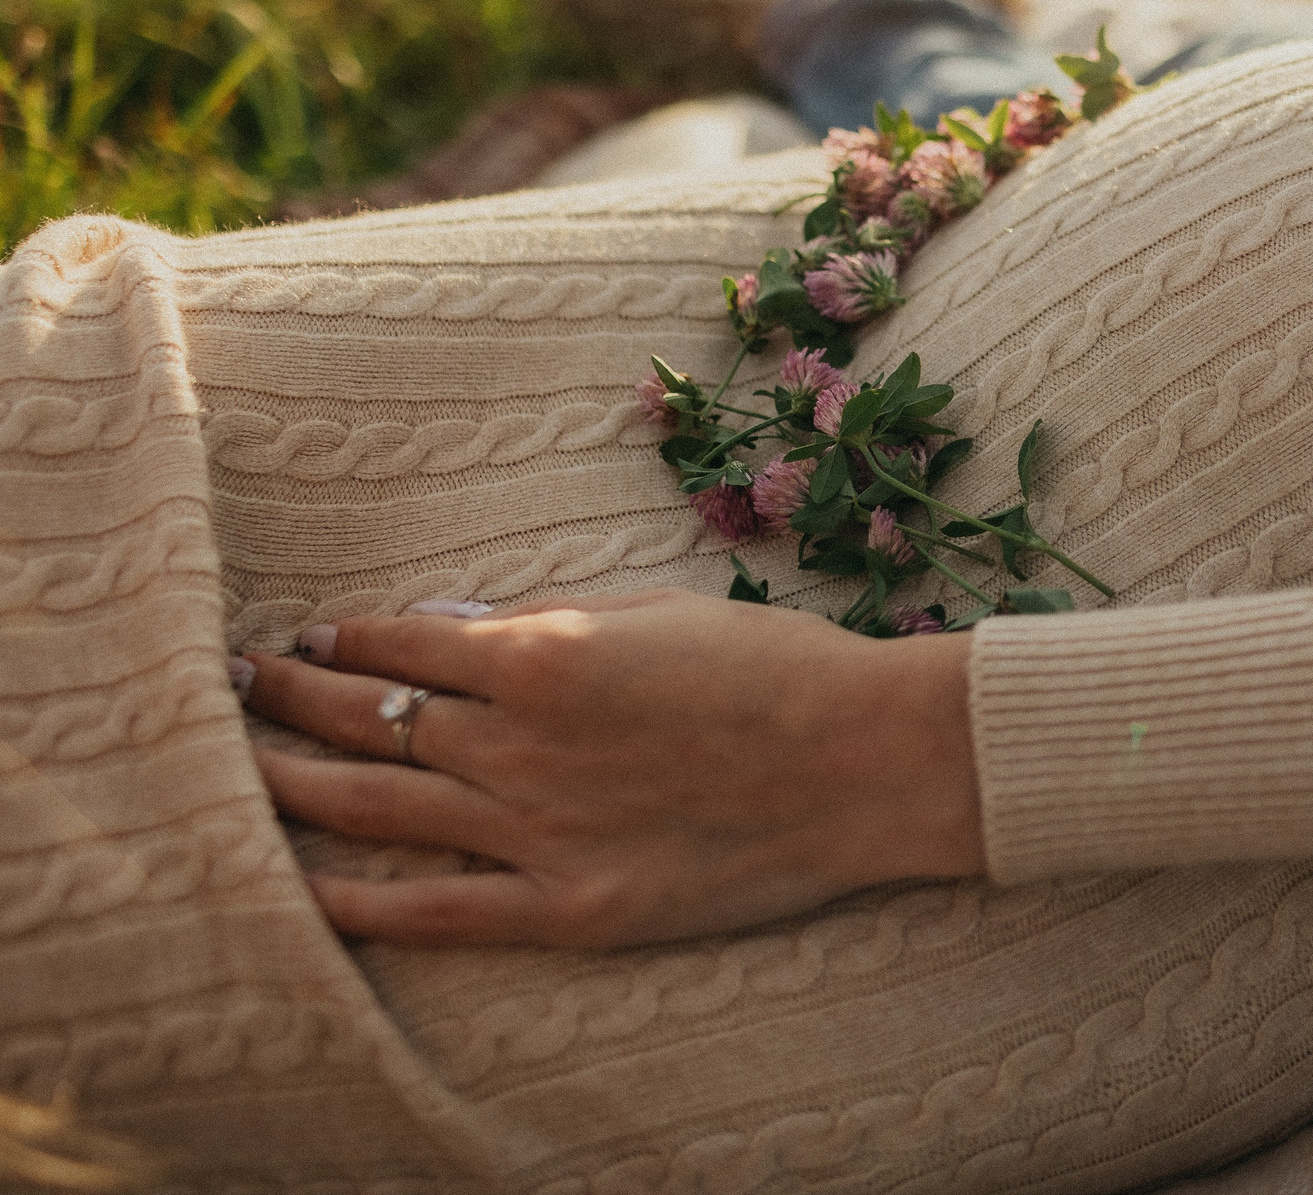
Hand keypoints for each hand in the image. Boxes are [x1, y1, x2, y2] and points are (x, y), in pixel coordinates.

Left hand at [231, 591, 984, 947]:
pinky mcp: (567, 907)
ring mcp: (535, 832)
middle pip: (368, 718)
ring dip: (292, 781)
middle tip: (234, 686)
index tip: (307, 639)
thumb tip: (448, 627)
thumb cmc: (776, 669)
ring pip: (375, 806)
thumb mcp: (657, 612)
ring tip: (239, 767)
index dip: (343, 638)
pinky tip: (302, 887)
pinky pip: (436, 912)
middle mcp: (517, 743)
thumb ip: (546, 620)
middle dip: (289, 697)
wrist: (866, 761)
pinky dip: (359, 903)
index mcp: (543, 655)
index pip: (401, 642)